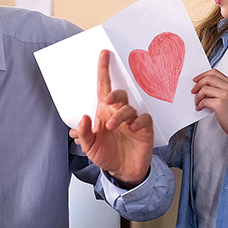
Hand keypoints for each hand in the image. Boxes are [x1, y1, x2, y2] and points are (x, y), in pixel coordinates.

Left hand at [69, 50, 152, 188]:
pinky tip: (132, 128)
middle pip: (118, 94)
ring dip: (120, 114)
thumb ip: (83, 133)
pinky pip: (144, 118)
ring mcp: (132, 120)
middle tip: (106, 101)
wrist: (122, 172)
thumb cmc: (106, 155)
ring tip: (111, 126)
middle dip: (113, 94)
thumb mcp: (89, 146)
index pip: (103, 87)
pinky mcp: (144, 129)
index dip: (103, 70)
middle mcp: (118, 113)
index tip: (103, 54)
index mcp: (104, 112)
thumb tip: (83, 118)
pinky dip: (138, 121)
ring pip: (129, 107)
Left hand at [192, 69, 227, 139]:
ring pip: (204, 89)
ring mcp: (224, 95)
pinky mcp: (220, 104)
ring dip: (197, 97)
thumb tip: (201, 85)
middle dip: (197, 84)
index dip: (202, 75)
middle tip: (193, 91)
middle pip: (208, 78)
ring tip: (197, 102)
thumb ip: (218, 88)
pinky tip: (200, 108)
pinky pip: (204, 101)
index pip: (214, 72)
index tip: (196, 80)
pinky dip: (199, 104)